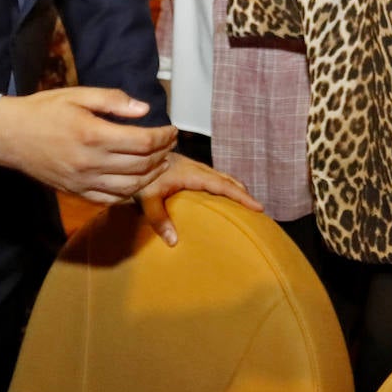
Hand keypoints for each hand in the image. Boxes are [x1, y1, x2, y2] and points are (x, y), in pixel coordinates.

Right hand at [0, 86, 176, 202]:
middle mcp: (91, 162)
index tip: (172, 129)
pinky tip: (138, 181)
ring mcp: (83, 181)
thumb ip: (113, 100)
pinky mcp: (75, 192)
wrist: (10, 135)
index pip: (143, 142)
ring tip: (162, 161)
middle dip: (163, 153)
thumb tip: (144, 110)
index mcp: (94, 135)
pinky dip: (130, 192)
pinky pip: (110, 199)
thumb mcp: (78, 95)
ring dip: (152, 175)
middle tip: (170, 143)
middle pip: (141, 165)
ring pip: (130, 186)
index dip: (163, 136)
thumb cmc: (44, 110)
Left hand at [135, 153, 262, 245]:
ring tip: (244, 201)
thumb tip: (174, 241)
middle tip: (257, 208)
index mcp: (192, 174)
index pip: (223, 186)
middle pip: (227, 180)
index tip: (258, 206)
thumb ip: (159, 218)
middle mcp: (196, 168)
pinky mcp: (187, 168)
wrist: (132, 150)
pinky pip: (212, 176)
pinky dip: (223, 185)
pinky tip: (221, 194)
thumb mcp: (147, 196)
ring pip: (220, 176)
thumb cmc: (140, 172)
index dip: (241, 196)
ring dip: (234, 187)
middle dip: (243, 193)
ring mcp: (193, 167)